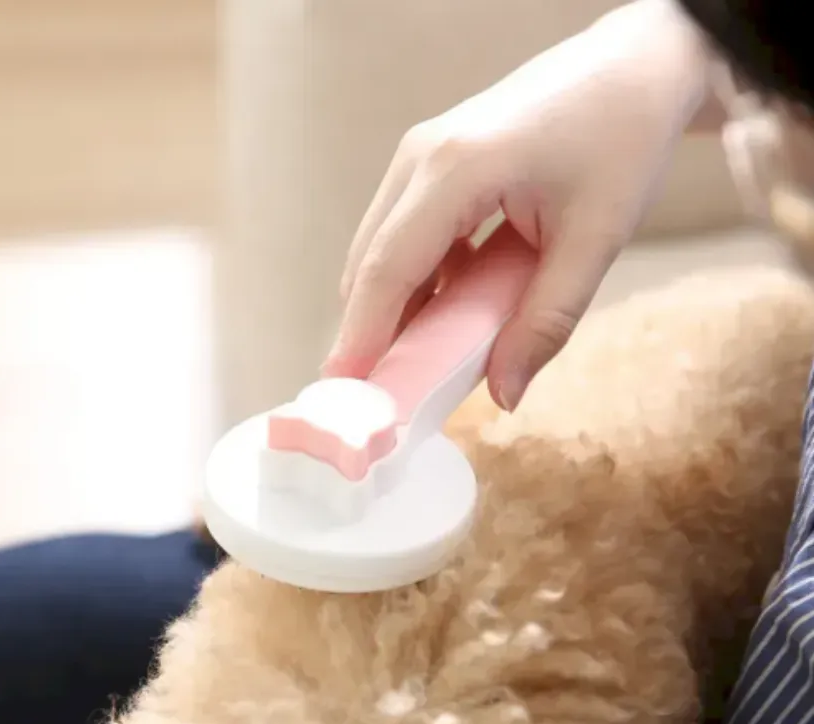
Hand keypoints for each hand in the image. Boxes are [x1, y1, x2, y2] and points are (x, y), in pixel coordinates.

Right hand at [325, 0, 711, 410]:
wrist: (637, 66)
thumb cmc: (622, 137)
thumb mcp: (595, 239)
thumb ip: (546, 322)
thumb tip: (504, 394)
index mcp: (456, 168)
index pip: (388, 270)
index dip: (362, 338)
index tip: (345, 397)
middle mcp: (421, 156)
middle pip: (369, 264)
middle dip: (368, 333)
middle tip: (378, 398)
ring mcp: (420, 155)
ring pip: (379, 251)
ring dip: (391, 309)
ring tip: (410, 365)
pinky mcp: (430, 161)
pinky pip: (402, 235)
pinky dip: (413, 283)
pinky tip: (440, 315)